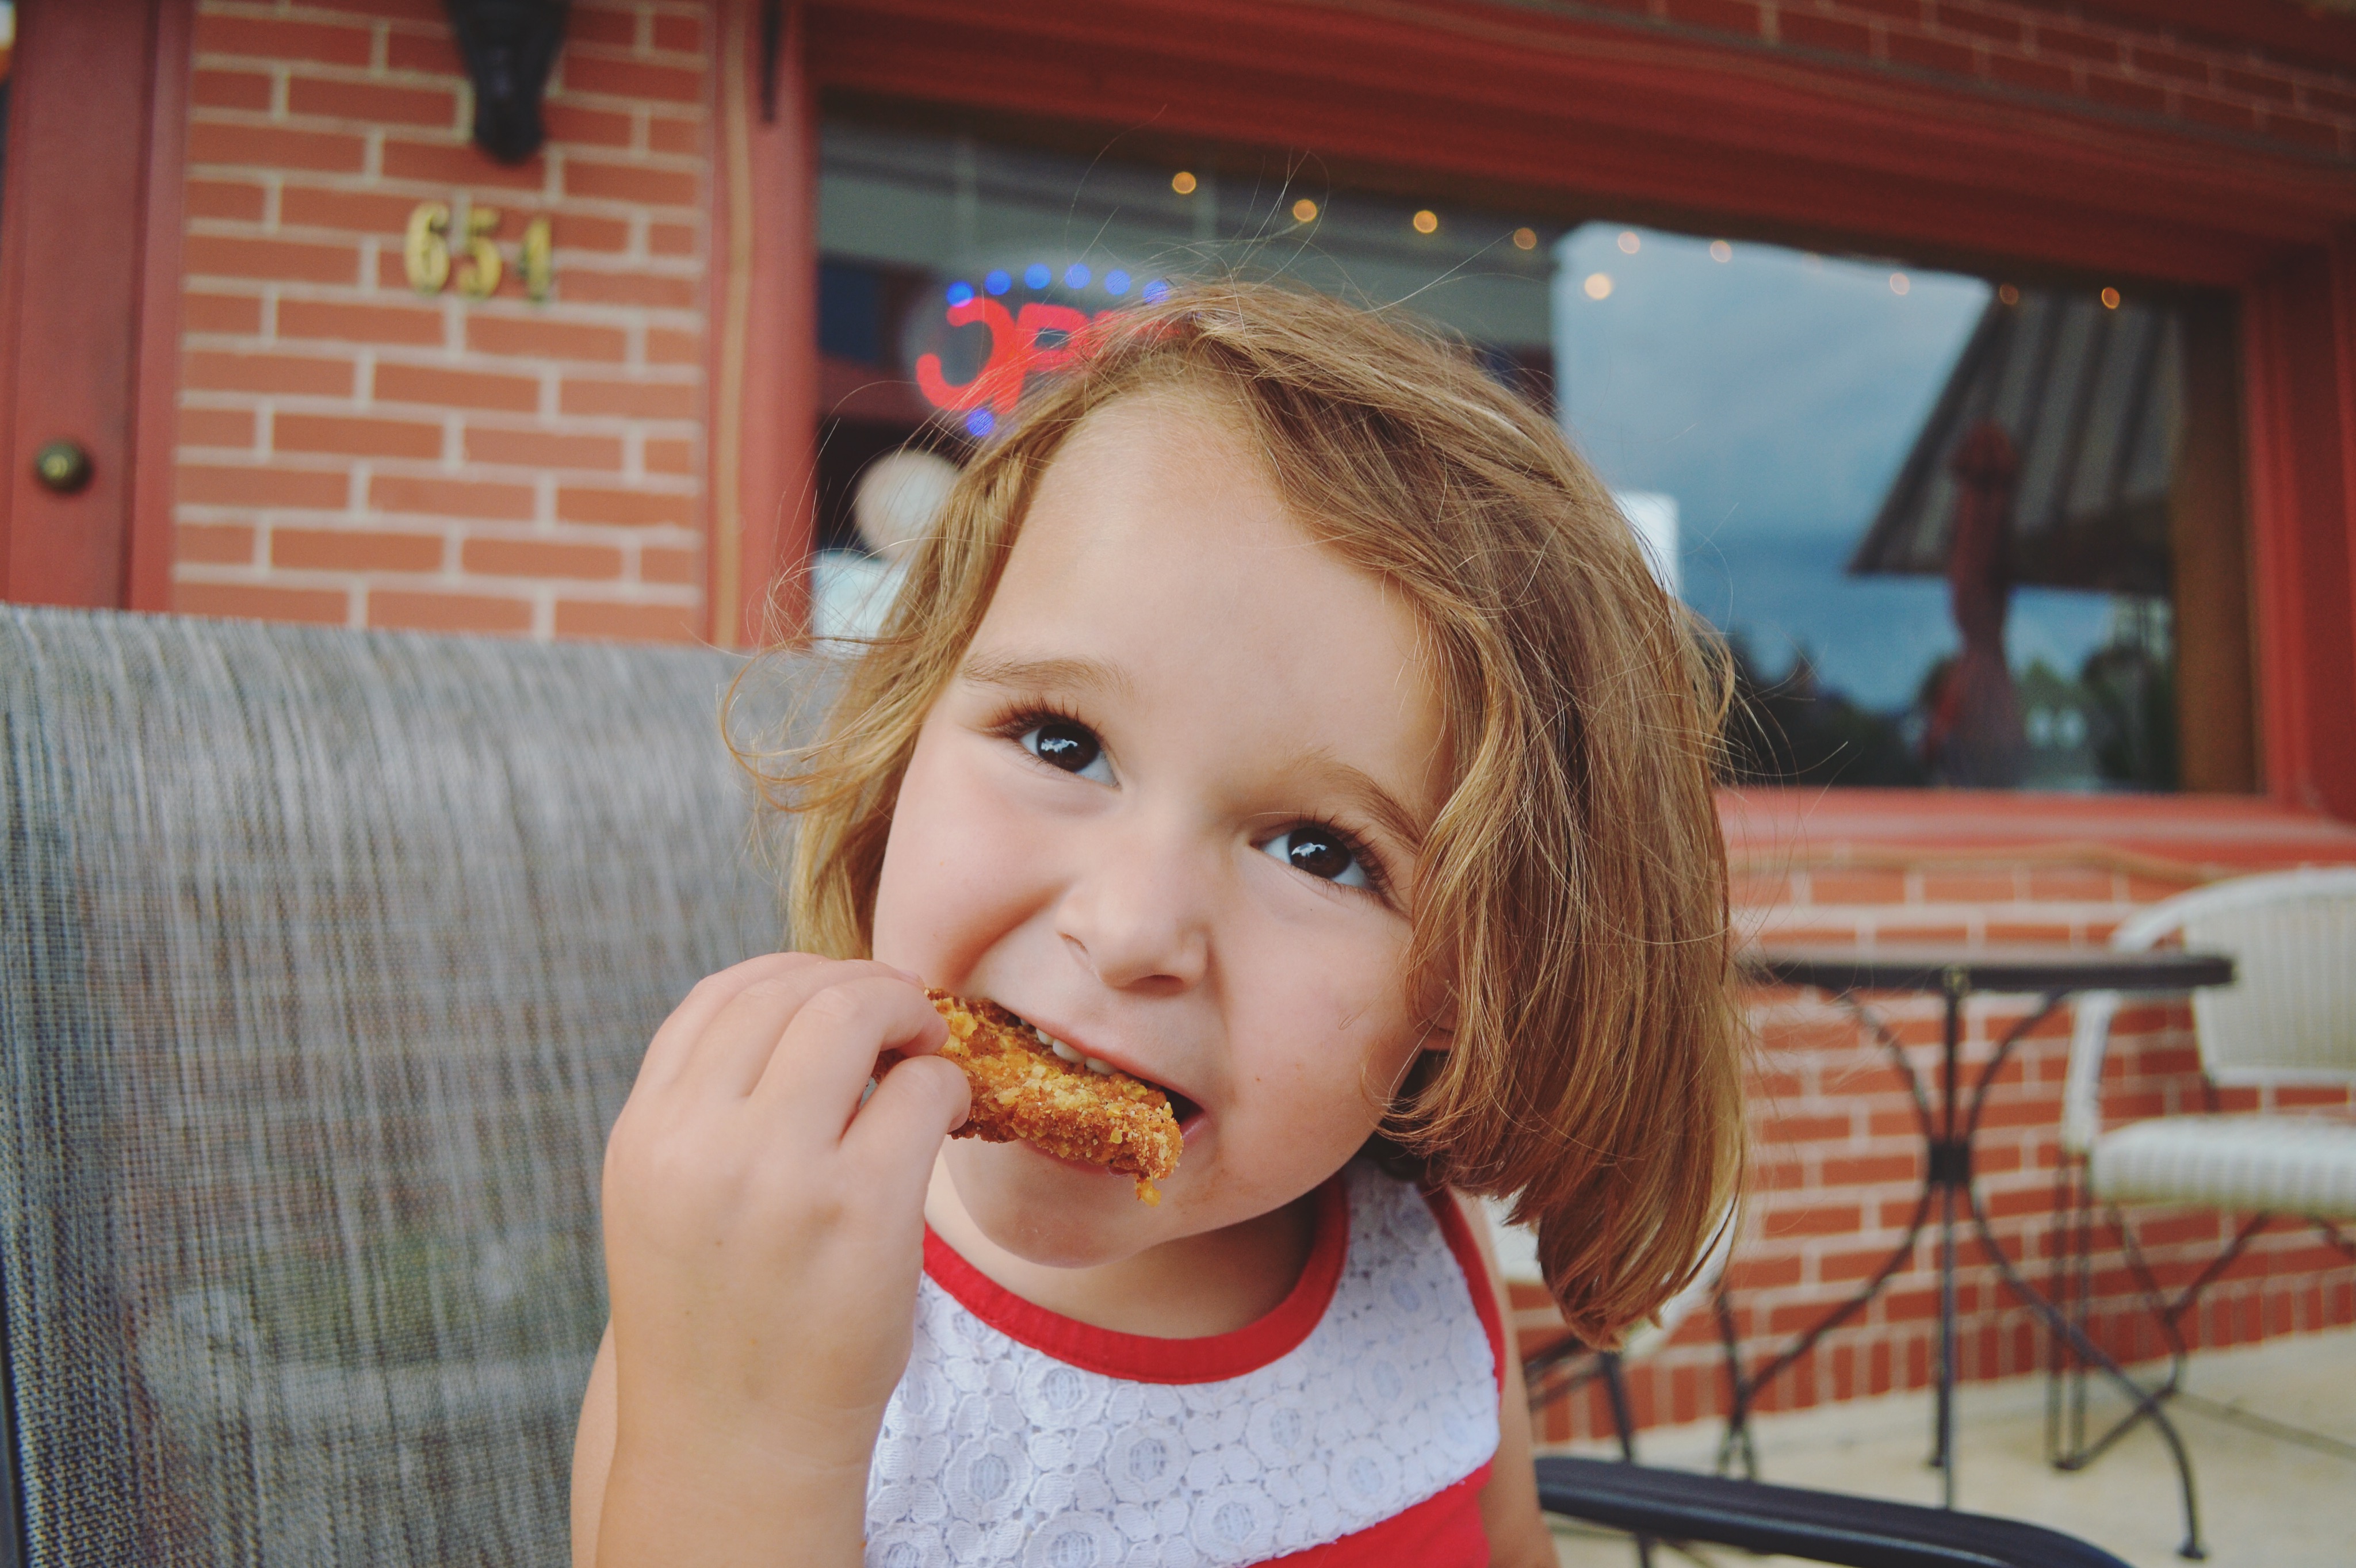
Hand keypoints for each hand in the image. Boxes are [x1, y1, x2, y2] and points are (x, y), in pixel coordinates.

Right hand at [592, 953, 968, 1564]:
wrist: (735, 1443)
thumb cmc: (716, 1313)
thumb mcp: (667, 1196)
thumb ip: (707, 1105)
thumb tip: (805, 1001)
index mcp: (646, 1133)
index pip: (720, 995)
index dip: (796, 974)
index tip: (841, 994)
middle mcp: (699, 1143)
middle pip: (795, 991)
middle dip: (865, 986)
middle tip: (906, 1018)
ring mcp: (779, 1174)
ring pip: (856, 1015)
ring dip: (909, 1017)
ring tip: (927, 1054)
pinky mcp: (860, 1212)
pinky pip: (922, 1093)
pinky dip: (947, 1085)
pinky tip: (946, 1116)